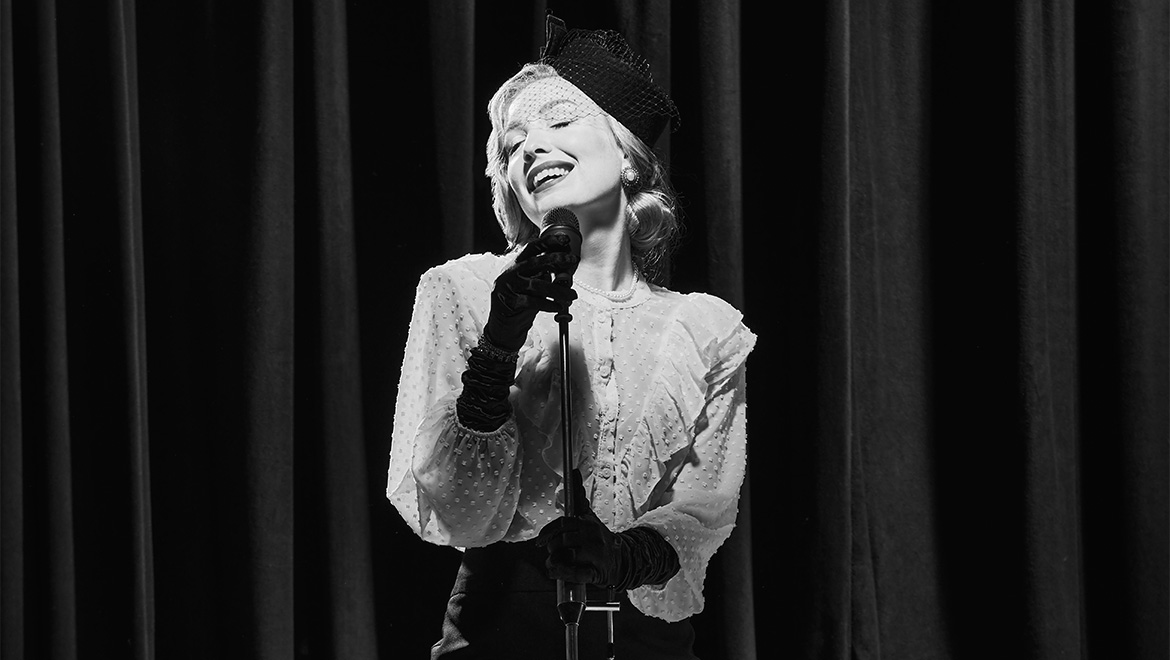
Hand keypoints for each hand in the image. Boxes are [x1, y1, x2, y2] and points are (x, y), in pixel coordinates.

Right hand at [485, 233, 577, 351]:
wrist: (503, 327)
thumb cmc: (520, 303)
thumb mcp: (532, 286)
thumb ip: (544, 276)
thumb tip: (566, 272)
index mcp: (516, 264)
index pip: (532, 247)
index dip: (549, 241)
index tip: (565, 240)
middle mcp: (511, 272)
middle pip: (536, 261)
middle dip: (557, 259)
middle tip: (572, 260)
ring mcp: (508, 286)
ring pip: (538, 284)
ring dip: (559, 290)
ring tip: (572, 295)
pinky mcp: (510, 301)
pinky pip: (533, 301)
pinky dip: (548, 304)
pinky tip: (558, 307)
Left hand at [536, 470, 617, 585]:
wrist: (622, 560)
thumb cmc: (599, 539)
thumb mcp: (590, 517)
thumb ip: (579, 496)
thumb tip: (574, 470)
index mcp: (588, 523)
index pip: (563, 523)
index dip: (548, 532)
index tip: (539, 541)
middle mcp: (593, 536)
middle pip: (563, 540)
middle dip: (552, 547)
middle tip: (551, 552)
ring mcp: (596, 554)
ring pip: (568, 555)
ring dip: (555, 560)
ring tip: (552, 563)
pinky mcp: (597, 572)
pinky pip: (577, 573)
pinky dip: (562, 573)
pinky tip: (555, 572)